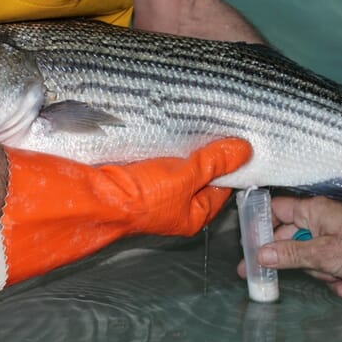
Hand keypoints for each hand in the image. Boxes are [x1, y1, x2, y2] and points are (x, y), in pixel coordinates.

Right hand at [1, 138, 251, 285]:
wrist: (96, 197)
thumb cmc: (142, 196)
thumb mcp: (185, 176)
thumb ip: (214, 162)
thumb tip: (244, 151)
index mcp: (193, 215)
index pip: (222, 188)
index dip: (230, 166)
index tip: (237, 143)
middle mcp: (177, 208)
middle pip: (201, 178)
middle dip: (208, 156)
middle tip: (218, 129)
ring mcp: (158, 194)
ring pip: (181, 169)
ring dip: (187, 151)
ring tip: (197, 126)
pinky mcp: (140, 180)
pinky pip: (162, 163)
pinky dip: (169, 150)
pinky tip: (172, 133)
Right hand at [237, 196, 341, 297]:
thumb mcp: (322, 254)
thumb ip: (289, 254)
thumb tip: (261, 254)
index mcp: (311, 210)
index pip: (275, 210)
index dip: (259, 226)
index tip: (247, 244)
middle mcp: (318, 219)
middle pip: (287, 239)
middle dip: (287, 260)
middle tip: (263, 277)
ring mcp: (329, 235)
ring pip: (306, 255)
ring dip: (317, 272)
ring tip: (332, 278)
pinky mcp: (341, 250)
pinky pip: (323, 263)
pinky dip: (331, 276)